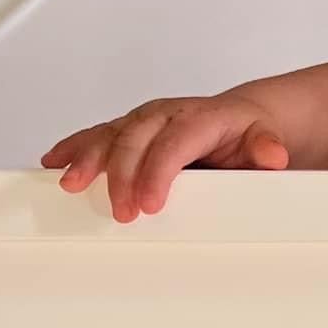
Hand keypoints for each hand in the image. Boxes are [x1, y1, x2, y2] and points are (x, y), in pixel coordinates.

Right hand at [41, 95, 290, 222]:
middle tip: (121, 213)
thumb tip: (273, 156)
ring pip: (110, 135)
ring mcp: (143, 120)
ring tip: (70, 185)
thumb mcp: (265, 139)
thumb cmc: (248, 133)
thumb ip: (266, 147)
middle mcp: (166, 115)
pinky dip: (74, 148)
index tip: (150, 204)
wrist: (241, 116)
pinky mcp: (128, 129)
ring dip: (87, 159)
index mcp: (199, 118)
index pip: (174, 144)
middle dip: (122, 176)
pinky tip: (54, 163)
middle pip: (135, 140)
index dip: (158, 172)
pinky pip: (97, 136)